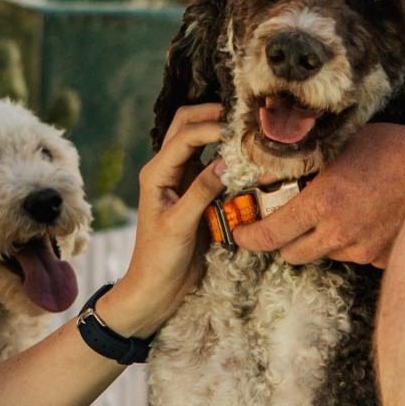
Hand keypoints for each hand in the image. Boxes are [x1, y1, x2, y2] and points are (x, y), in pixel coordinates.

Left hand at [96, 104, 228, 337]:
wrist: (156, 290)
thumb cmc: (159, 260)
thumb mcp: (180, 226)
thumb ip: (202, 191)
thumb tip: (227, 161)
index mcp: (155, 173)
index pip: (184, 135)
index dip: (213, 127)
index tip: (241, 130)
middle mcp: (167, 170)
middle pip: (186, 124)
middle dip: (213, 115)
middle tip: (245, 119)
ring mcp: (182, 179)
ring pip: (199, 141)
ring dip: (220, 132)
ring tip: (248, 132)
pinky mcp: (196, 192)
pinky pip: (212, 163)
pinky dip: (227, 154)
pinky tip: (246, 156)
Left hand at [227, 122, 404, 266]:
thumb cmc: (390, 148)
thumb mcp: (339, 146)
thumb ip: (304, 163)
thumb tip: (270, 171)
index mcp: (321, 204)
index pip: (269, 235)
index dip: (248, 237)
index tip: (240, 233)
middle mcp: (338, 233)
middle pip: (291, 254)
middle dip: (282, 241)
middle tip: (284, 222)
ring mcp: (362, 250)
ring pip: (324, 254)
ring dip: (319, 240)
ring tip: (336, 211)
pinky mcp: (381, 258)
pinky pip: (355, 255)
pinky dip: (351, 242)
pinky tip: (363, 218)